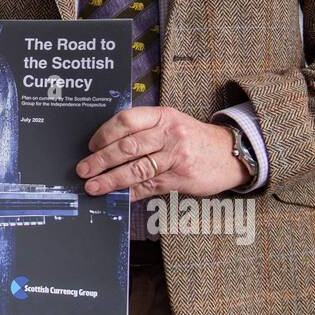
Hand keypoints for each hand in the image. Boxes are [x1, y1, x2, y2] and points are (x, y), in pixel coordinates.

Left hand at [76, 107, 248, 201]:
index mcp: (162, 116)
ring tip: (93, 186)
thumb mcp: (172, 123)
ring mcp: (176, 156)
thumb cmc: (194, 138)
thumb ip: (144, 130)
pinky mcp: (181, 178)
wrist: (231, 153)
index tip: (91, 146)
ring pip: (136, 169)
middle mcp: (168, 134)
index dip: (105, 134)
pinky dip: (130, 193)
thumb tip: (108, 148)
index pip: (126, 121)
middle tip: (83, 169)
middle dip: (101, 160)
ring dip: (110, 180)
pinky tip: (117, 197)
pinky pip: (149, 186)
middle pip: (127, 146)